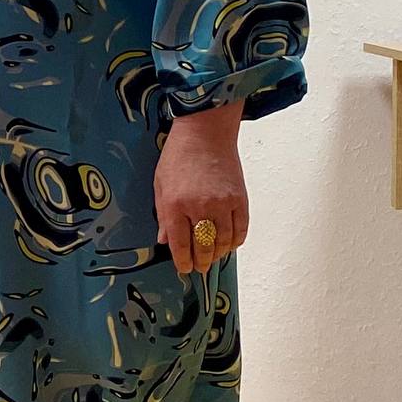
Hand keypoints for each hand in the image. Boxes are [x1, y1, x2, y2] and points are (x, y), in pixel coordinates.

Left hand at [156, 106, 247, 274]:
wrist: (205, 133)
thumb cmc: (178, 156)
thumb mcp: (160, 184)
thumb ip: (163, 215)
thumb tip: (164, 240)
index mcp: (175, 204)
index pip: (180, 244)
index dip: (182, 261)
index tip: (184, 268)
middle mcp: (199, 207)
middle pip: (203, 247)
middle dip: (201, 262)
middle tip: (200, 268)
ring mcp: (222, 204)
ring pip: (223, 241)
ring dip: (218, 254)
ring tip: (213, 256)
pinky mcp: (240, 199)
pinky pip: (240, 229)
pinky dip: (235, 241)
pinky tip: (228, 243)